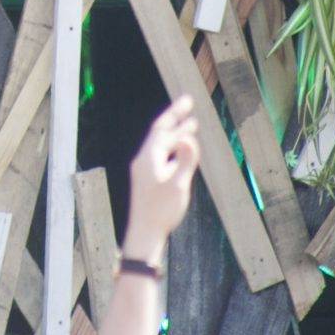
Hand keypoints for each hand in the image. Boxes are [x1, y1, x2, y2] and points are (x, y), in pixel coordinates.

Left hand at [122, 96, 199, 258]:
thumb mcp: (178, 185)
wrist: (144, 233)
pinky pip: (161, 156)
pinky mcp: (148, 179)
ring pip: (161, 145)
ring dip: (176, 134)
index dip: (175, 113)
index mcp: (148, 157)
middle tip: (188, 104)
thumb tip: (189, 137)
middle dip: (175, 118)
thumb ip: (185, 160)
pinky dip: (173, 149)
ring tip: (190, 125)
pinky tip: (182, 151)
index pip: (162, 128)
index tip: (188, 101)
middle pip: (160, 133)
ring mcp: (145, 169)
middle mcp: (144, 160)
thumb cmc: (161, 211)